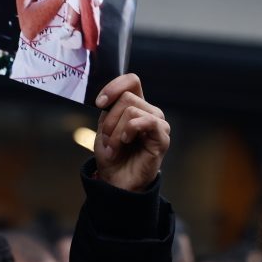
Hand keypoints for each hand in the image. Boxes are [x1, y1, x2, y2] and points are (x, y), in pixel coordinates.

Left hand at [93, 74, 169, 191]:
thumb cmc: (112, 155)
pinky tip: (126, 142)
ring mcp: (158, 124)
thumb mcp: (105, 127)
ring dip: (116, 131)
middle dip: (110, 119)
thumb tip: (108, 97)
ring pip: (131, 110)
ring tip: (115, 146)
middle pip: (127, 97)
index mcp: (137, 105)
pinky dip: (129, 130)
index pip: (132, 81)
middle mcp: (150, 111)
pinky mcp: (162, 137)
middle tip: (107, 139)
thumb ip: (109, 108)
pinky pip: (146, 121)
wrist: (116, 180)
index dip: (114, 86)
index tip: (99, 103)